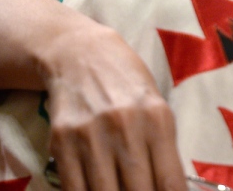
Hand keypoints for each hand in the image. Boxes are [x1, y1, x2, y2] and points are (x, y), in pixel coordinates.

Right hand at [38, 17, 186, 190]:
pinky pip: (74, 189)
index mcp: (158, 120)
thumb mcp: (157, 108)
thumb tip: (170, 190)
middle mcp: (126, 129)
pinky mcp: (61, 142)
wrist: (81, 55)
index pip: (170, 182)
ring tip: (120, 190)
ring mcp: (91, 137)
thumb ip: (164, 149)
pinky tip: (95, 190)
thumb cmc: (128, 82)